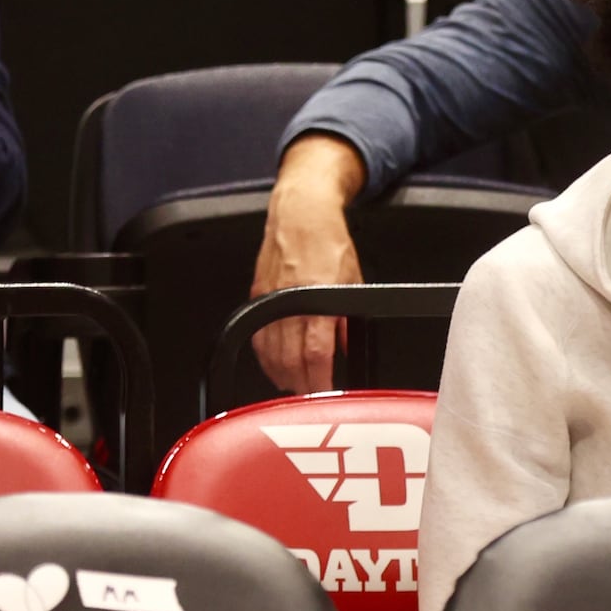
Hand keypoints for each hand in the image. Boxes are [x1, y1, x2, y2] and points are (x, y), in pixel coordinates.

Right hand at [250, 136, 366, 393]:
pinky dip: (264, 355)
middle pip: (289, 359)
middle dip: (299, 384)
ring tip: (294, 386)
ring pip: (269, 351)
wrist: (300, 213)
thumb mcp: (353, 280)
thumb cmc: (329, 240)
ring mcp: (270, 299)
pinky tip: (274, 364)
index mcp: (318, 297)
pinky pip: (257, 334)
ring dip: (280, 374)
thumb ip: (349, 316)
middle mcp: (291, 301)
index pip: (315, 353)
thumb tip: (346, 346)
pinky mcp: (257, 295)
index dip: (319, 379)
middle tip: (310, 398)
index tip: (325, 395)